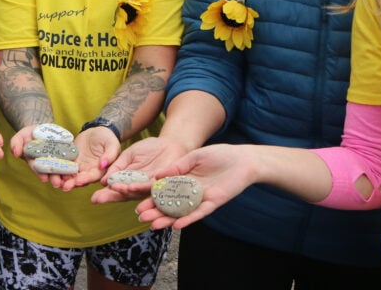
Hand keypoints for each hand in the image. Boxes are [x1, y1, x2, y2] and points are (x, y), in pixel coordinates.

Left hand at [55, 125, 120, 190]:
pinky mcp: (71, 160)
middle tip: (64, 186)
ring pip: (70, 175)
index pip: (93, 177)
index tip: (78, 181)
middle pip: (80, 179)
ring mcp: (79, 166)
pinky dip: (58, 169)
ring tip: (56, 181)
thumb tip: (103, 165)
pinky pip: (64, 165)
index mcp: (100, 170)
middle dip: (72, 183)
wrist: (97, 130)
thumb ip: (109, 155)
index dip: (85, 180)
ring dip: (63, 179)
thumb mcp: (112, 145)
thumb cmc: (108, 138)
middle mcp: (89, 171)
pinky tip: (51, 170)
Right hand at [91, 136, 188, 203]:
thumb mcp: (128, 155)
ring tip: (113, 190)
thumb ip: (118, 167)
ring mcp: (150, 187)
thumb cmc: (149, 149)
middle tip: (96, 199)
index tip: (93, 198)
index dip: (106, 195)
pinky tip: (130, 186)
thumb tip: (104, 180)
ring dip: (124, 192)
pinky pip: (150, 186)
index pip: (116, 190)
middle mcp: (139, 188)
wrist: (169, 143)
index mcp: (130, 182)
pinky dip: (140, 186)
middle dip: (111, 197)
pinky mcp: (162, 182)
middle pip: (124, 195)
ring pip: (136, 192)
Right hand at [135, 143, 255, 229]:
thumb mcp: (194, 156)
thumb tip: (157, 176)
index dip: (151, 198)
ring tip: (153, 225)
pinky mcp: (212, 203)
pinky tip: (176, 225)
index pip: (163, 191)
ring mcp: (200, 199)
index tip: (137, 203)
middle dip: (155, 212)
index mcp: (183, 180)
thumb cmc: (219, 154)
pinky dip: (188, 219)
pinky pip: (198, 214)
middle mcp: (189, 192)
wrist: (243, 159)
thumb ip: (176, 167)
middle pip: (169, 204)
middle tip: (141, 217)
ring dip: (168, 219)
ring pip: (181, 212)